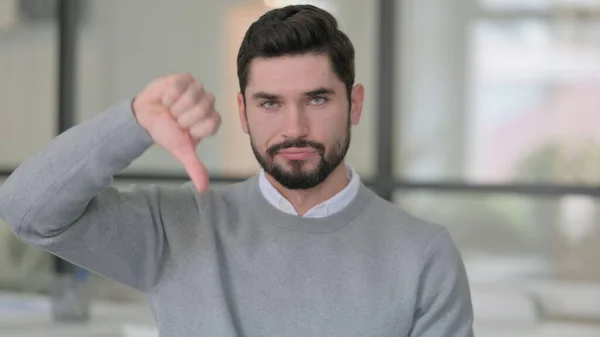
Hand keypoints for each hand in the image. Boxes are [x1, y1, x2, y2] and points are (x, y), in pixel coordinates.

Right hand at [132, 73, 220, 192]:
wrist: (144, 118)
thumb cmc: (166, 132)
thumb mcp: (181, 150)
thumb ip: (195, 167)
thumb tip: (203, 190)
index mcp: (211, 120)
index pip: (213, 123)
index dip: (195, 128)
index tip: (184, 130)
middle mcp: (208, 103)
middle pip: (204, 108)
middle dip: (184, 118)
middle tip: (175, 119)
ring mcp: (197, 89)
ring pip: (193, 96)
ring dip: (176, 106)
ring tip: (170, 109)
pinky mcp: (184, 78)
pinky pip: (180, 86)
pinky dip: (169, 95)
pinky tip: (166, 99)